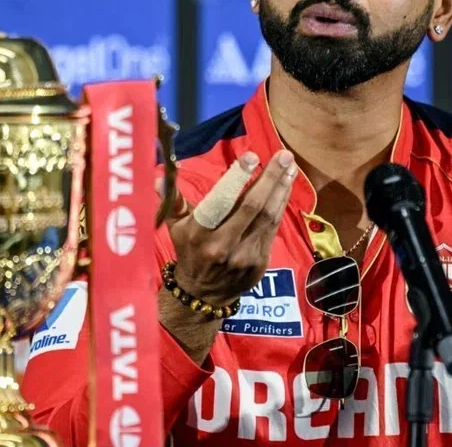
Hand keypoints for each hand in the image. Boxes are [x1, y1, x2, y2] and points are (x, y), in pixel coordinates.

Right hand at [163, 150, 296, 305]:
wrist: (202, 295)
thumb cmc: (189, 251)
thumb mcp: (175, 227)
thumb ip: (173, 200)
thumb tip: (162, 175)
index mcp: (199, 233)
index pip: (220, 201)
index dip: (237, 178)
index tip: (252, 157)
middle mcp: (222, 245)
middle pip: (252, 206)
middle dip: (270, 178)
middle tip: (283, 156)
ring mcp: (244, 256)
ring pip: (268, 216)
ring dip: (281, 189)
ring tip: (289, 166)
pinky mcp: (260, 262)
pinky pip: (273, 228)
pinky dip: (281, 205)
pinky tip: (286, 188)